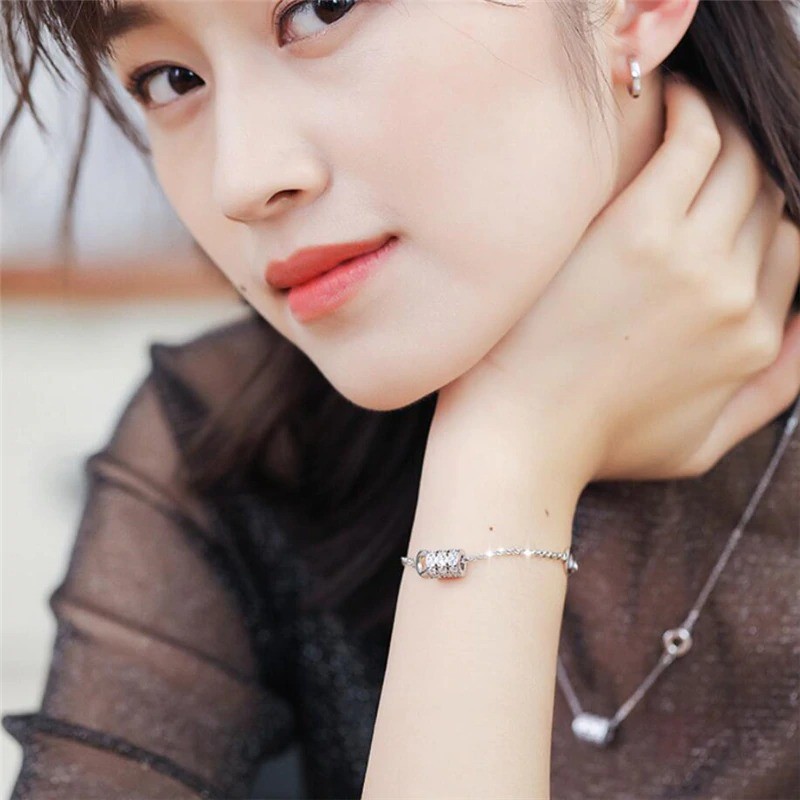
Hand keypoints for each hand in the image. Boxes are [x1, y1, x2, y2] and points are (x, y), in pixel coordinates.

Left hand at [435, 76, 799, 484]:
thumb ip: (769, 393)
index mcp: (753, 340)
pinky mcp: (637, 230)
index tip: (722, 199)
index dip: (758, 215)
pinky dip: (690, 112)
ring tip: (689, 113)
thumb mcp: (703, 447)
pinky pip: (691, 144)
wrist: (520, 439)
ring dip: (724, 129)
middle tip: (707, 146)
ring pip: (739, 164)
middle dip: (745, 167)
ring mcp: (691, 259)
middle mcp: (736, 294)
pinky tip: (668, 100)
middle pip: (766, 199)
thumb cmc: (594, 444)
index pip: (785, 246)